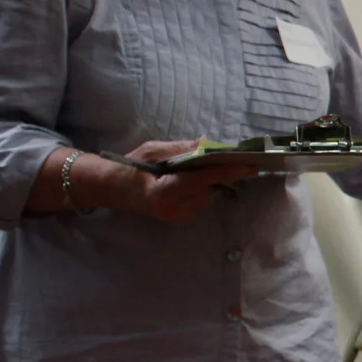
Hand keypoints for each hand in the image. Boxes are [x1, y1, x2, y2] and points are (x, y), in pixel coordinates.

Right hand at [119, 139, 254, 223]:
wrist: (113, 189)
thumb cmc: (130, 167)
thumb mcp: (153, 151)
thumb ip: (181, 149)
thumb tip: (208, 143)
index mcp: (163, 192)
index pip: (201, 180)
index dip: (226, 171)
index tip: (248, 165)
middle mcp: (173, 209)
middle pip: (209, 187)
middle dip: (221, 171)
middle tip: (233, 157)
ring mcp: (177, 216)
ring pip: (208, 194)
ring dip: (211, 178)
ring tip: (200, 166)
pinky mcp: (181, 218)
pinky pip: (202, 199)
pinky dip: (203, 186)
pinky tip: (192, 178)